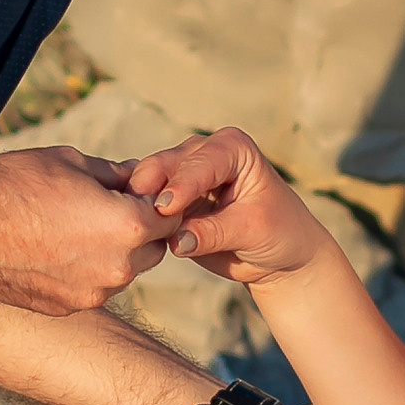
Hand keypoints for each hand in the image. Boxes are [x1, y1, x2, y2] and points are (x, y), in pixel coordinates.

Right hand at [0, 145, 179, 315]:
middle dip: (140, 231)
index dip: (158, 203)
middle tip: (107, 210)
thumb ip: (116, 174)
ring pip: (122, 273)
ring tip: (74, 230)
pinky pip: (91, 289)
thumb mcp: (73, 162)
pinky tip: (53, 251)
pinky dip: (83, 272)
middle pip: (153, 251)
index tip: (138, 194)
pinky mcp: (66, 307)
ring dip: (112, 255)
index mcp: (129, 226)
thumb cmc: (18, 183)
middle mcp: (119, 267)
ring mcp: (92, 293)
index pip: (171, 218)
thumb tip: (138, 178)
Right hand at [125, 129, 325, 285]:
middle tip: (132, 214)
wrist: (279, 257)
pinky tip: (125, 232)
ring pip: (149, 185)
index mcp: (231, 148)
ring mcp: (182, 177)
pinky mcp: (169, 203)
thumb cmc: (279, 233)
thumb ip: (213, 233)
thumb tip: (176, 242)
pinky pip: (146, 208)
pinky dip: (136, 217)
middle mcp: (202, 154)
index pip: (200, 163)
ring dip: (136, 204)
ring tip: (125, 225)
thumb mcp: (252, 230)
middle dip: (148, 188)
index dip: (181, 185)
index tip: (164, 208)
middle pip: (165, 166)